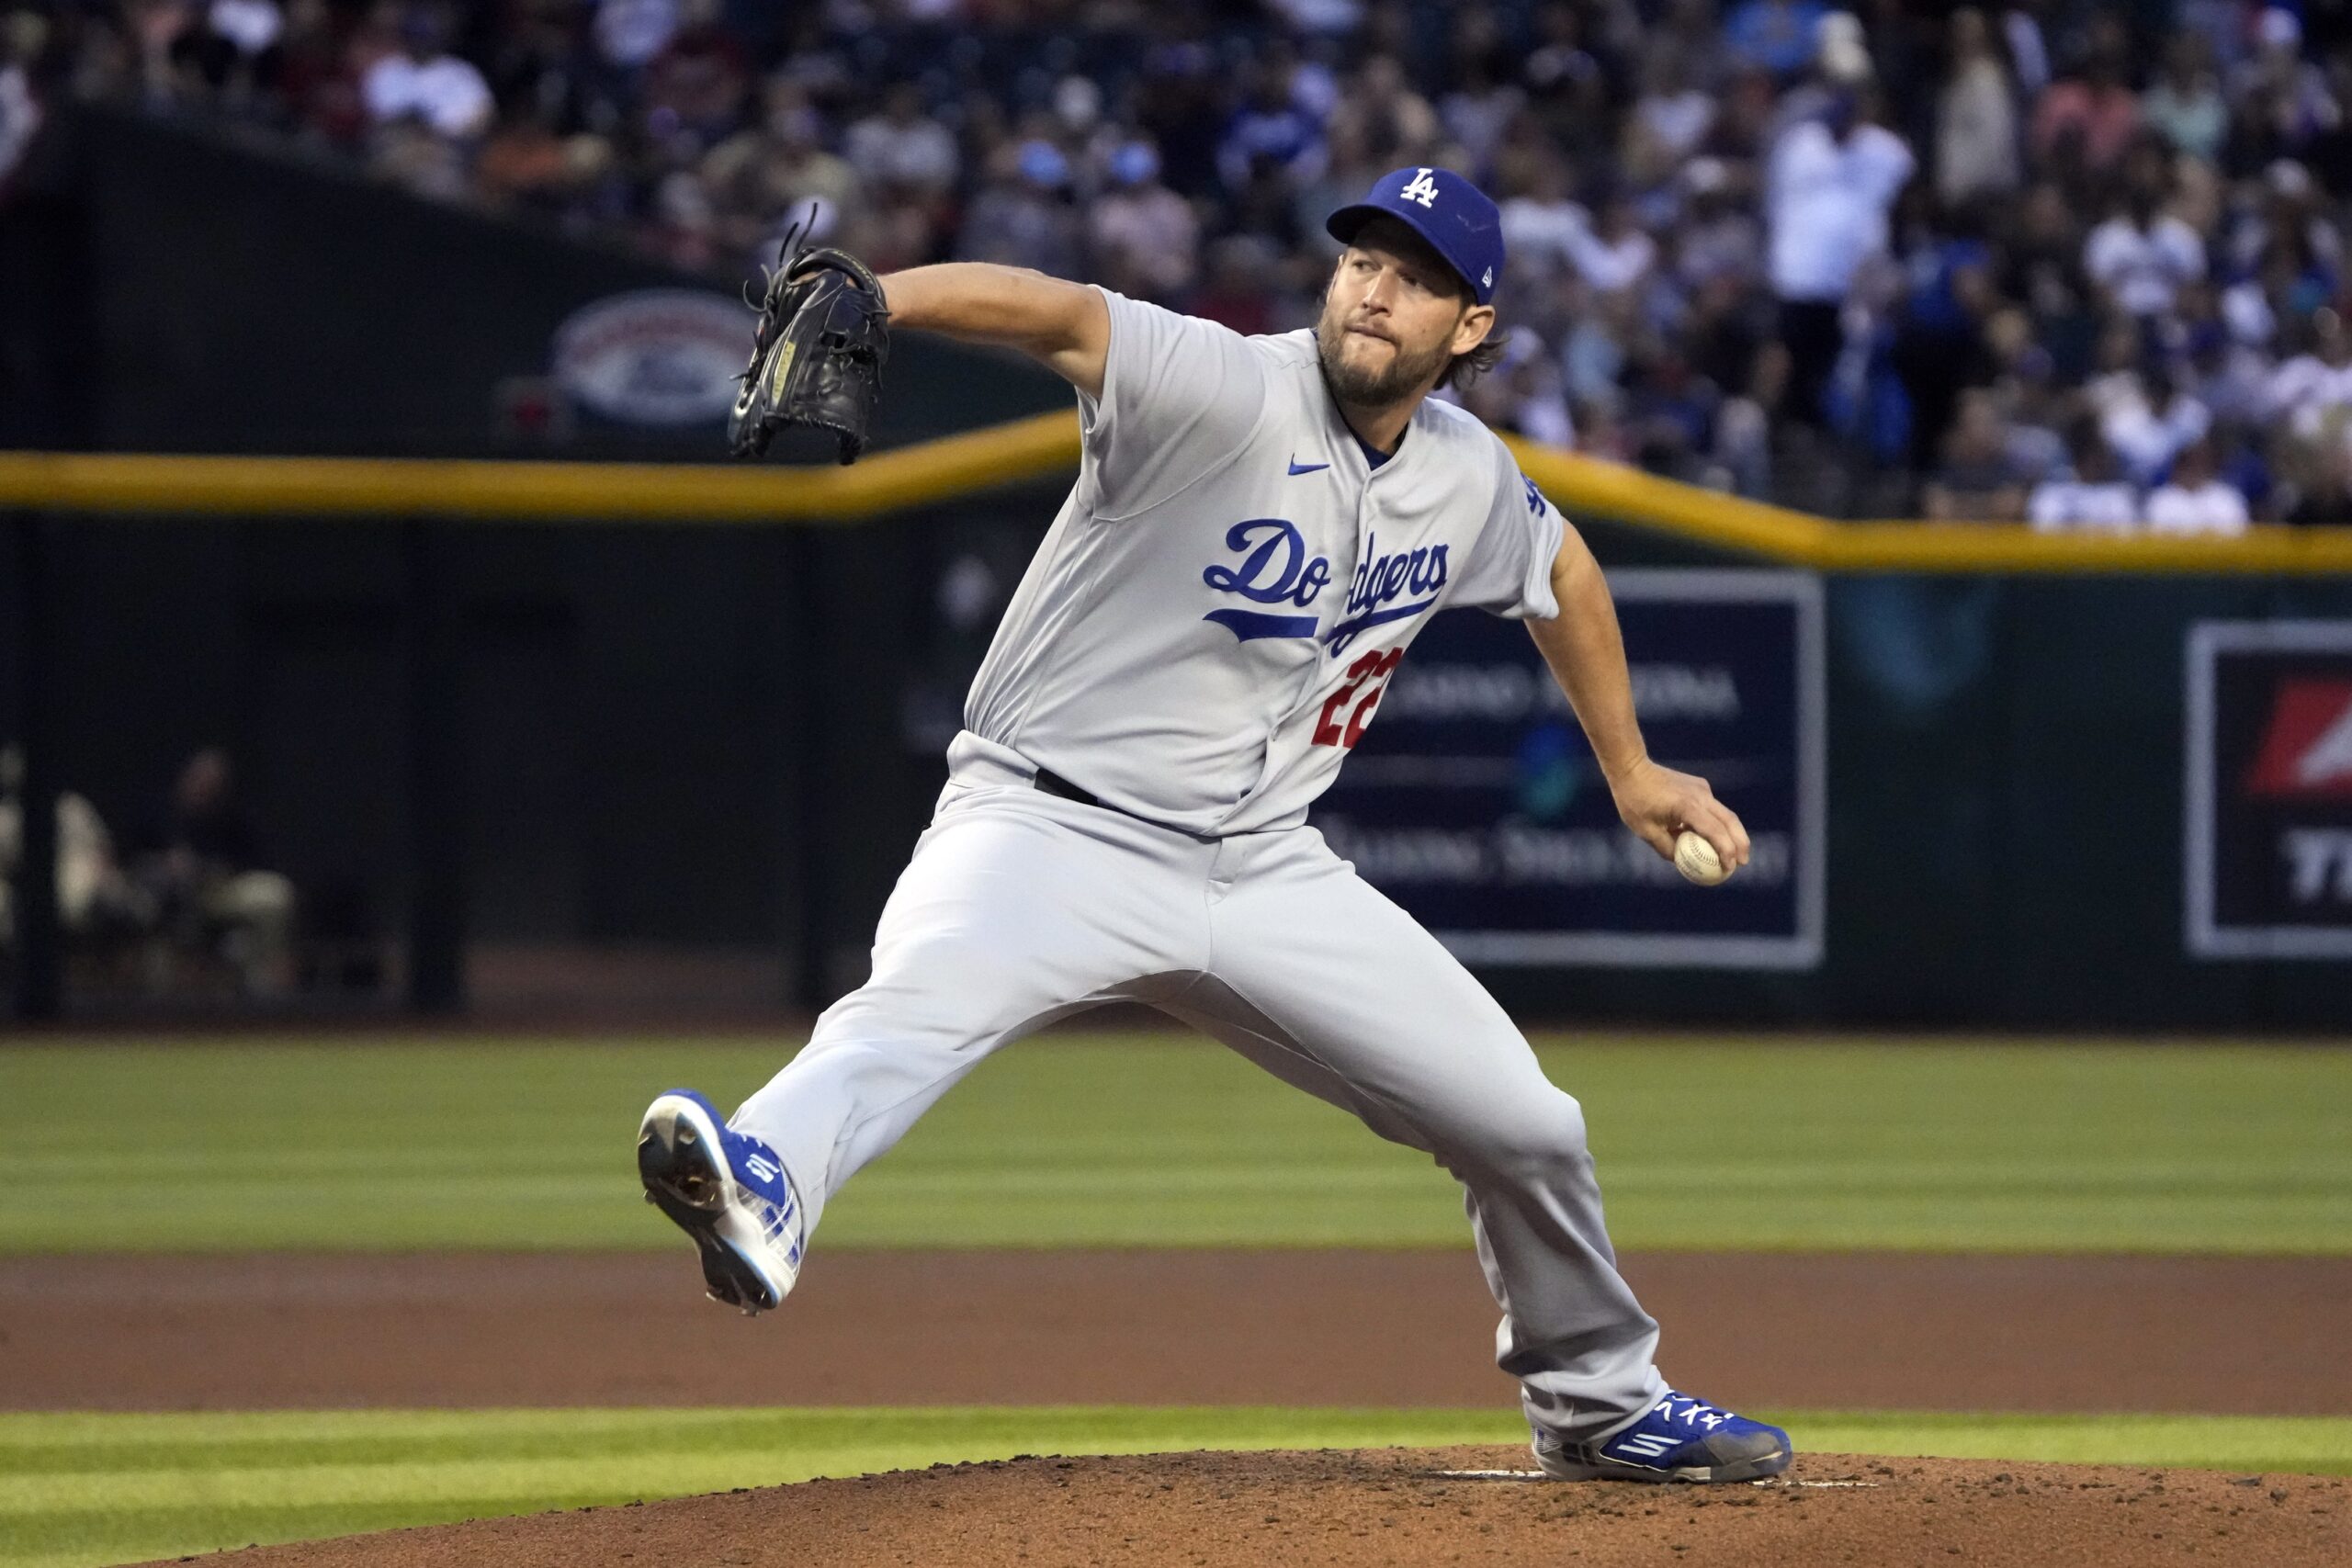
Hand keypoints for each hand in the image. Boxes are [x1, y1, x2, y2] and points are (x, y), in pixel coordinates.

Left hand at [1608, 757, 1750, 870]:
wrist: (1631, 767)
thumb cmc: (1634, 800)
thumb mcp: (1646, 831)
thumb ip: (1666, 848)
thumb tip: (1682, 861)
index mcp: (1687, 807)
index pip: (1715, 831)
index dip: (1726, 851)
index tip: (1729, 868)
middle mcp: (1701, 795)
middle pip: (1730, 821)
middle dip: (1740, 843)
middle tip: (1742, 862)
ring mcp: (1702, 788)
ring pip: (1725, 813)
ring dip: (1732, 833)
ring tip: (1733, 854)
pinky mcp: (1699, 785)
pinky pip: (1712, 808)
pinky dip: (1716, 823)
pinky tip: (1710, 837)